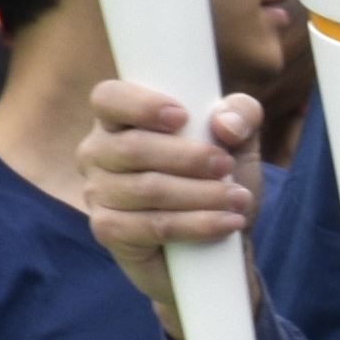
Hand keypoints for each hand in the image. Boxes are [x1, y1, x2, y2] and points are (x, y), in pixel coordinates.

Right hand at [76, 78, 266, 327]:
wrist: (220, 241)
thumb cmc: (218, 179)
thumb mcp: (240, 142)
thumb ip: (241, 115)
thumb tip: (226, 123)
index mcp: (121, 120)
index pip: (109, 98)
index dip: (141, 105)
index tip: (182, 117)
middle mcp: (98, 152)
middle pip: (133, 147)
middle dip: (189, 157)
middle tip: (227, 165)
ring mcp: (98, 192)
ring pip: (147, 189)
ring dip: (202, 194)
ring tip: (239, 198)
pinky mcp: (108, 229)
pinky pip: (150, 226)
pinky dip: (197, 225)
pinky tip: (227, 223)